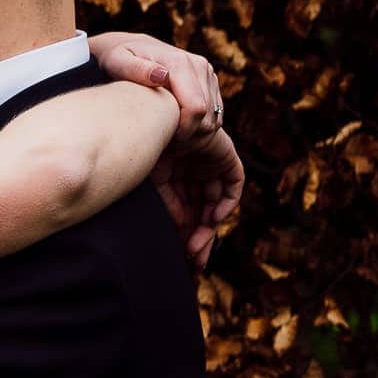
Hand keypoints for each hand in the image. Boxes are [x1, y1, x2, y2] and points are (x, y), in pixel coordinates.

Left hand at [90, 31, 224, 143]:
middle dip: (187, 133)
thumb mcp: (117, 61)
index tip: (160, 135)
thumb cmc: (117, 58)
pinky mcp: (210, 80)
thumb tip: (161, 76)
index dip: (182, 130)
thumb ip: (135, 69)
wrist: (129, 46)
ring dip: (194, 131)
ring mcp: (207, 73)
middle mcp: (199, 65)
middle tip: (161, 135)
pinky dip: (199, 125)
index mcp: (180, 63)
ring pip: (213, 117)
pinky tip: (176, 124)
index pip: (196, 108)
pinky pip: (215, 114)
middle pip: (207, 116)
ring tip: (166, 129)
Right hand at [146, 125, 243, 270]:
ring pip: (216, 202)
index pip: (184, 209)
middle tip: (196, 261)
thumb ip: (169, 204)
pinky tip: (213, 218)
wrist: (155, 116)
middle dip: (200, 236)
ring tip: (199, 247)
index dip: (185, 232)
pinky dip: (226, 202)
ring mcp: (209, 162)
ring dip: (210, 226)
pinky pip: (233, 184)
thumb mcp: (154, 182)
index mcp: (173, 175)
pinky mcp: (224, 155)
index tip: (182, 254)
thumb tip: (181, 229)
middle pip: (202, 210)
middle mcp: (192, 171)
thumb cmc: (144, 146)